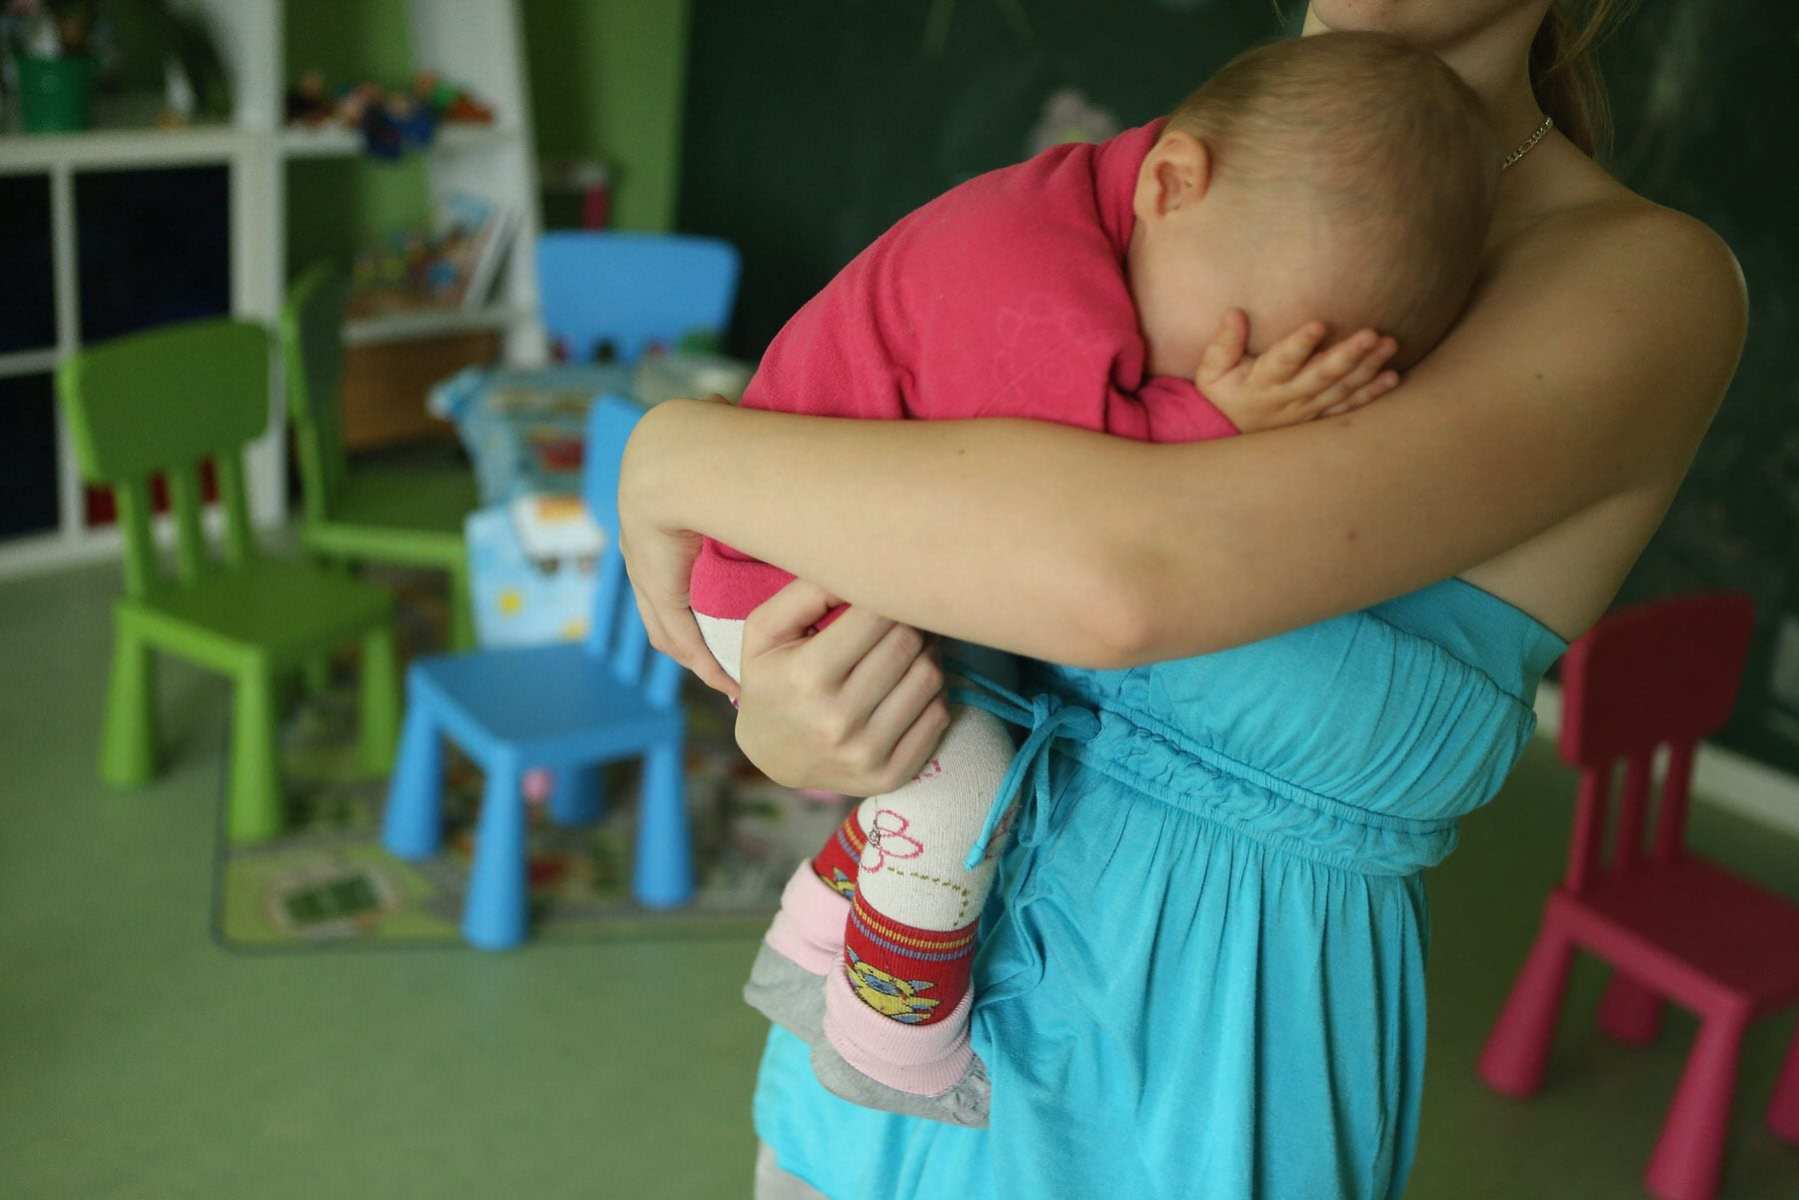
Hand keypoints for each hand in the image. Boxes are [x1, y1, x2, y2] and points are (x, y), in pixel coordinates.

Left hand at [618, 396, 739, 697]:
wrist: (680, 450)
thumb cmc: (708, 435)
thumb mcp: (711, 438)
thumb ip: (721, 432)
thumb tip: (724, 399)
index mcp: (649, 510)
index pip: (662, 565)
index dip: (686, 593)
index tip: (712, 615)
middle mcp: (640, 543)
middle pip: (662, 605)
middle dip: (691, 637)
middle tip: (722, 664)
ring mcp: (644, 566)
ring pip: (669, 625)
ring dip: (699, 653)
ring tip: (728, 678)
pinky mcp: (658, 583)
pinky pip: (678, 632)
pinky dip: (701, 657)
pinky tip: (722, 676)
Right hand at [734, 580, 950, 795]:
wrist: (770, 756)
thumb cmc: (772, 679)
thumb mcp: (766, 631)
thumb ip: (805, 591)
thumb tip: (862, 566)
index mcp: (806, 676)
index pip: (877, 614)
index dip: (887, 596)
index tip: (885, 594)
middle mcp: (838, 719)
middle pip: (909, 643)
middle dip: (910, 623)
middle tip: (901, 618)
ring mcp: (866, 752)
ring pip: (930, 677)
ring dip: (926, 655)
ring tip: (905, 650)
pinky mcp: (891, 774)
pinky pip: (938, 716)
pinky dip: (931, 694)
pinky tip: (908, 686)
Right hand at [1196, 310, 1399, 433]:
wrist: (1228, 433)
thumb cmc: (1222, 394)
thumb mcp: (1212, 371)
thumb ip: (1224, 343)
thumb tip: (1235, 312)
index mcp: (1261, 382)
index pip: (1282, 361)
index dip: (1299, 344)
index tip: (1318, 324)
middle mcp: (1288, 397)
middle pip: (1321, 376)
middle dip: (1348, 355)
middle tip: (1372, 334)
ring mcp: (1306, 409)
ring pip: (1341, 389)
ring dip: (1367, 368)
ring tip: (1389, 345)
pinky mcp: (1318, 416)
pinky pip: (1347, 406)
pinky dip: (1370, 394)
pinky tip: (1391, 377)